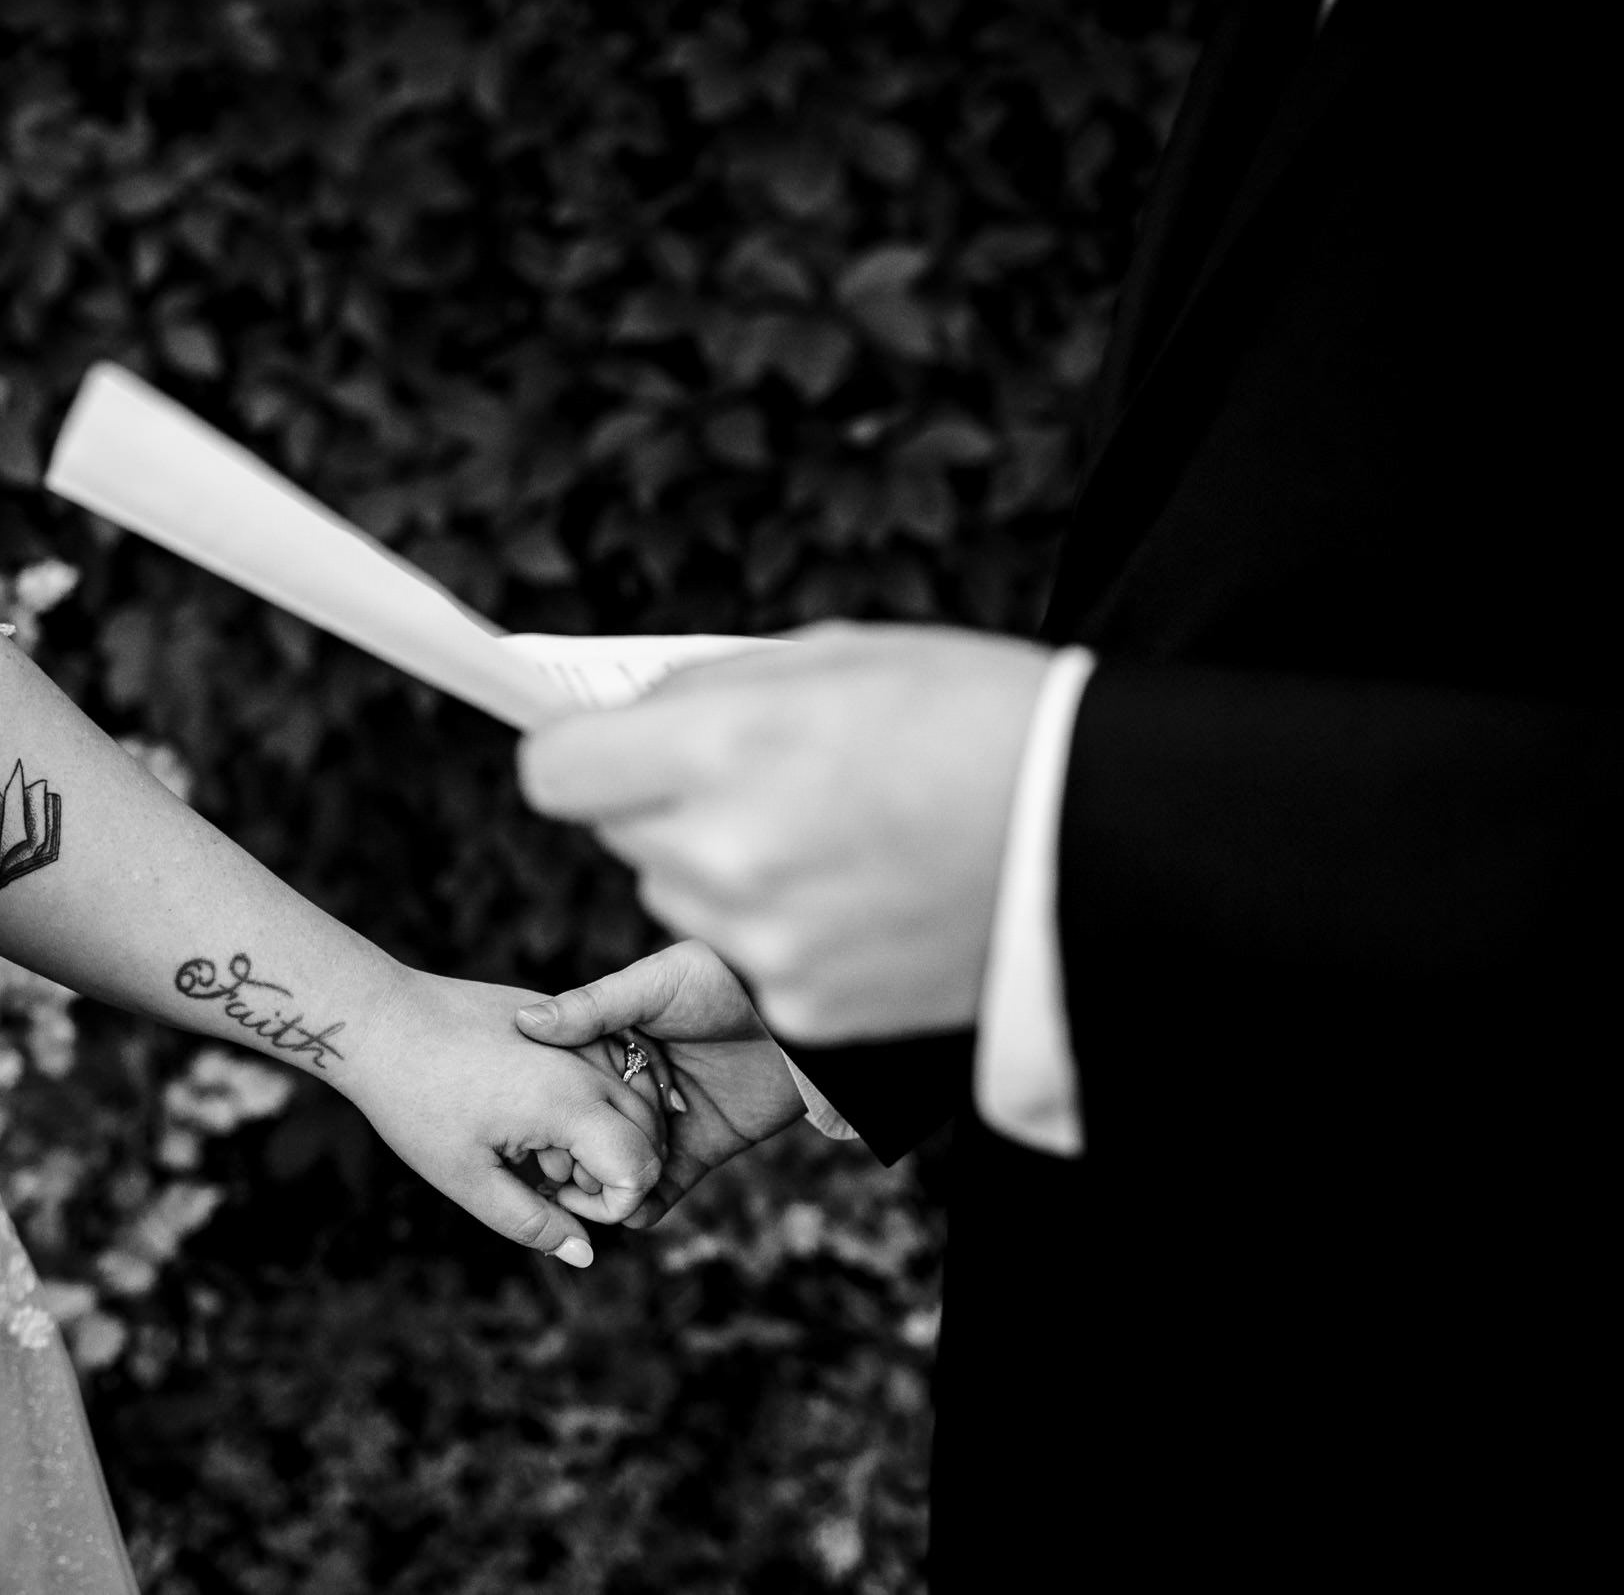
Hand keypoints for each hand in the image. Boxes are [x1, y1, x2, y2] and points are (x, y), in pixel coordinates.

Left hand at [337, 969, 670, 1266]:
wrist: (378, 1019)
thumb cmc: (415, 1103)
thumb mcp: (468, 1180)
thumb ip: (533, 1223)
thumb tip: (585, 1254)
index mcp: (571, 1103)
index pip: (641, 1168)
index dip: (612, 1204)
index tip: (557, 1202)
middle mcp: (586, 1062)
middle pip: (649, 1132)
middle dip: (613, 1170)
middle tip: (544, 1178)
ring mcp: (575, 1032)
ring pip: (633, 1095)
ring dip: (605, 1134)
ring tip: (536, 1146)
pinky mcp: (558, 1014)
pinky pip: (604, 1062)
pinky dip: (591, 1098)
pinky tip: (533, 1111)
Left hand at [517, 624, 1050, 1042]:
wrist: (1109, 836)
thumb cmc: (981, 718)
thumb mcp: (840, 655)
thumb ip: (713, 689)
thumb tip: (624, 713)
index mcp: (724, 750)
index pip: (555, 774)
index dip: (580, 752)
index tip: (609, 743)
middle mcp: (726, 856)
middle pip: (617, 834)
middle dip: (662, 800)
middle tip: (758, 776)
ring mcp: (764, 944)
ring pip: (675, 897)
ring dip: (717, 865)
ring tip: (829, 833)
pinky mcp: (805, 1009)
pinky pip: (744, 955)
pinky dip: (780, 926)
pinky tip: (863, 892)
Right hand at [517, 940, 801, 1224]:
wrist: (803, 1026)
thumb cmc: (731, 983)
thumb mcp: (656, 983)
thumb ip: (594, 1006)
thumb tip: (527, 1021)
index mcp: (618, 1038)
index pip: (569, 1077)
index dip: (543, 1102)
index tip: (515, 1125)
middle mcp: (637, 1082)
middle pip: (592, 1126)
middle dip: (569, 1153)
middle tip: (541, 1178)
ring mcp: (668, 1119)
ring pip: (623, 1161)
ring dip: (604, 1186)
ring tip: (578, 1205)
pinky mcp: (702, 1150)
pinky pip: (667, 1187)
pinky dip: (647, 1206)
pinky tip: (628, 1217)